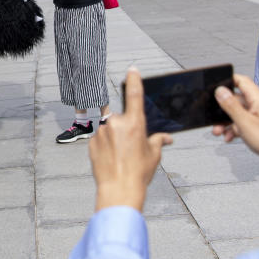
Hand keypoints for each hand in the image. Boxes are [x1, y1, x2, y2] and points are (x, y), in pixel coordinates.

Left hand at [89, 69, 172, 211]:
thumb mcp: (153, 155)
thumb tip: (167, 138)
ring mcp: (101, 132)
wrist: (118, 189)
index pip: (134, 94)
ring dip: (113, 137)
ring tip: (120, 156)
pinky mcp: (91, 142)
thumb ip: (158, 141)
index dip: (134, 80)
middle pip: (120, 117)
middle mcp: (116, 123)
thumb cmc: (139, 173)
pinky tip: (111, 159)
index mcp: (134, 123)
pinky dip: (104, 145)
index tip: (132, 69)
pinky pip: (99, 138)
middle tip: (129, 147)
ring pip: (109, 128)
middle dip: (124, 128)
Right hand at [212, 75, 258, 173]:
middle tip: (215, 119)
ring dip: (228, 122)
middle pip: (237, 100)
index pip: (241, 81)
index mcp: (258, 99)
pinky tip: (231, 137)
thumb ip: (231, 106)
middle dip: (223, 110)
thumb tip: (221, 91)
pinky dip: (236, 129)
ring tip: (220, 131)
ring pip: (239, 113)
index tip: (215, 87)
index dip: (227, 81)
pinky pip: (245, 122)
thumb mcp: (245, 122)